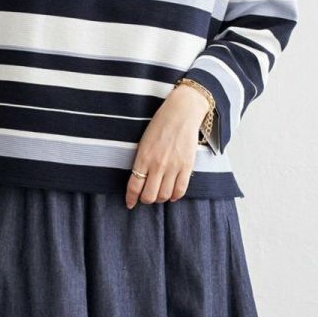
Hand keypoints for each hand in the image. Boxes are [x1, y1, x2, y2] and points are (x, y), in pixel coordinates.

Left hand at [125, 85, 210, 207]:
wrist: (181, 113)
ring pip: (164, 195)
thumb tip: (140, 180)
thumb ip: (142, 162)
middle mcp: (157, 165)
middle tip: (146, 197)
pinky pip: (180, 190)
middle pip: (149, 196)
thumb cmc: (160, 125)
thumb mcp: (144, 142)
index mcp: (143, 158)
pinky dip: (175, 196)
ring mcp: (173, 166)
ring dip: (160, 198)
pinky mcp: (187, 166)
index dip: (131, 198)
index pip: (134, 186)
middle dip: (145, 200)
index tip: (130, 203)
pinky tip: (172, 195)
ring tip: (159, 194)